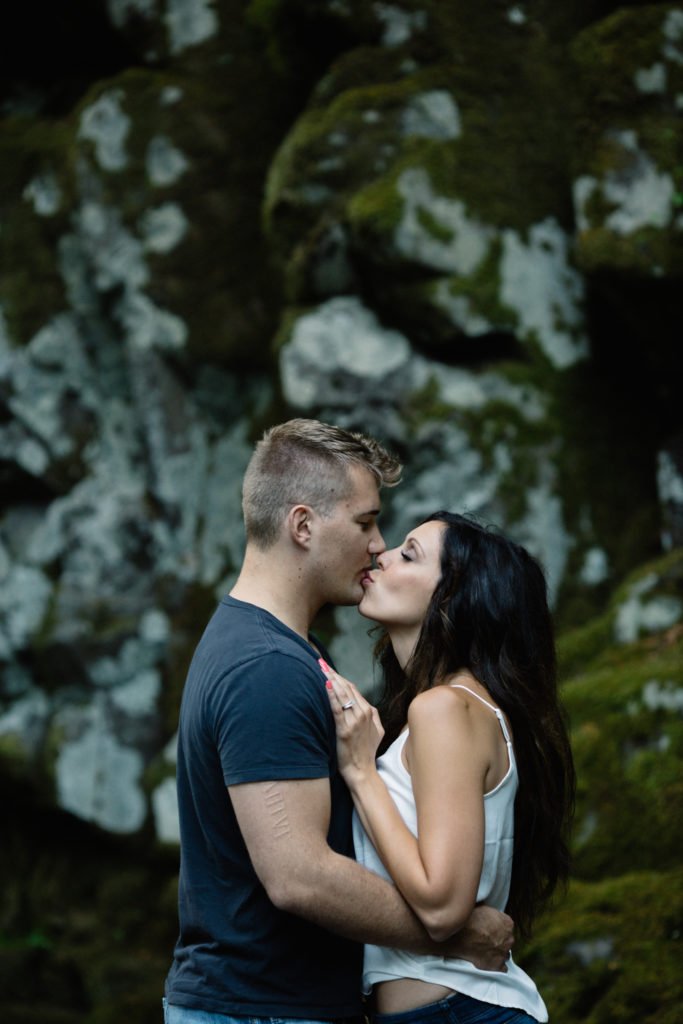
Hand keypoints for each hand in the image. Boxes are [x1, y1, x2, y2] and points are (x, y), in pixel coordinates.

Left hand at [320, 661, 384, 785]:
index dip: (340, 677)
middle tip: (320, 662)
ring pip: (341, 695)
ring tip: (320, 669)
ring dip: (330, 679)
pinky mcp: (344, 730)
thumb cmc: (367, 752)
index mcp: (368, 712)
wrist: (362, 772)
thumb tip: (368, 706)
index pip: (352, 689)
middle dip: (332, 673)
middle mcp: (362, 714)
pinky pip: (336, 709)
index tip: (328, 668)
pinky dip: (331, 696)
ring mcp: (354, 722)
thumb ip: (373, 716)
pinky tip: (325, 685)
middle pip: (346, 688)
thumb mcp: (378, 732)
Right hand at [442, 905, 513, 972]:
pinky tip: (488, 962)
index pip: (507, 927)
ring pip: (505, 954)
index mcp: (508, 924)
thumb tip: (490, 913)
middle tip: (486, 941)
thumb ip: (492, 914)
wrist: (462, 937)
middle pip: (507, 941)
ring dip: (498, 953)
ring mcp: (504, 953)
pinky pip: (503, 968)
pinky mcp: (498, 966)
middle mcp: (510, 939)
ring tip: (485, 952)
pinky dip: (497, 966)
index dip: (498, 929)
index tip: (491, 931)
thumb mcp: (483, 909)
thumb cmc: (470, 921)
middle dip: (500, 942)